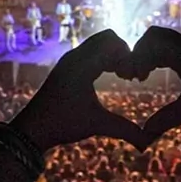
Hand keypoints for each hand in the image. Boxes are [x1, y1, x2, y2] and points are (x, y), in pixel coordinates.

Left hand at [9, 29, 148, 150]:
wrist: (32, 129)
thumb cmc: (62, 124)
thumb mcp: (97, 124)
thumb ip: (125, 130)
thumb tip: (148, 144)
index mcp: (82, 65)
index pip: (113, 43)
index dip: (129, 57)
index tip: (135, 78)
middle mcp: (74, 57)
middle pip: (108, 37)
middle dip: (123, 52)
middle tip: (130, 74)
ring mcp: (69, 60)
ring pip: (99, 44)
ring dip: (113, 55)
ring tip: (123, 76)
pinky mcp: (67, 67)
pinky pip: (91, 52)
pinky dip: (104, 59)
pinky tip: (110, 77)